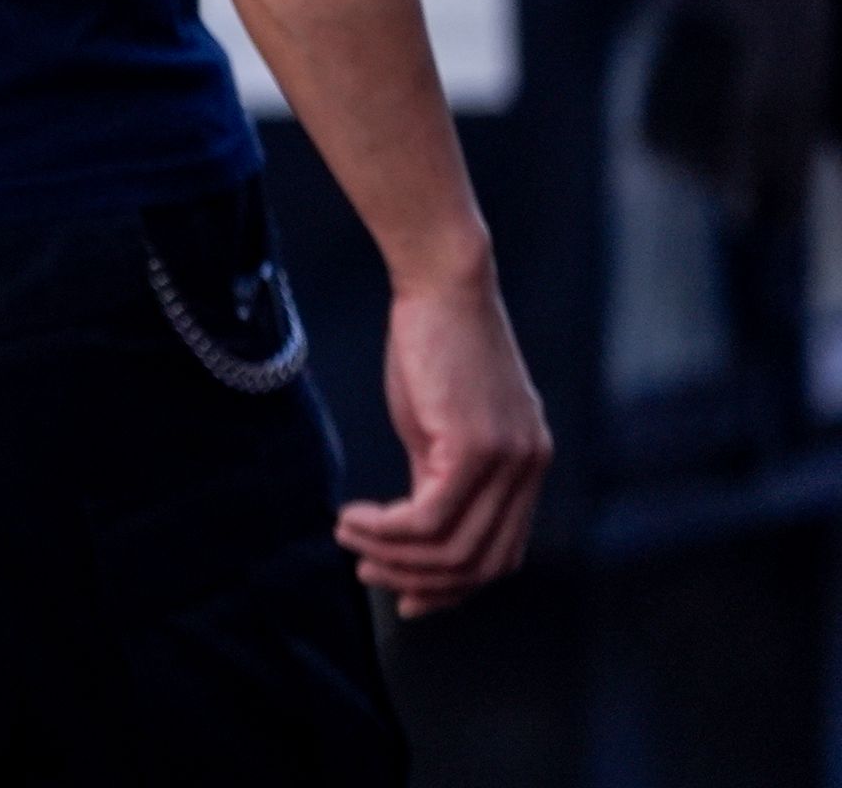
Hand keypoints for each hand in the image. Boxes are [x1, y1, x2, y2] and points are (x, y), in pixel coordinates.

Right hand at [337, 265, 549, 615]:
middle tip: (368, 570)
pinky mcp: (476, 447)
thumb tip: (415, 528)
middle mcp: (529, 471)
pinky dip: (387, 529)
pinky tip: (354, 516)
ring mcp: (509, 462)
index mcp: (527, 467)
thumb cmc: (433, 340)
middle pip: (483, 565)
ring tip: (349, 537)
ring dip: (395, 556)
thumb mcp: (440, 421)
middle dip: (420, 582)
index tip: (405, 596)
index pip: (501, 555)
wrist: (442, 282)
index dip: (453, 588)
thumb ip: (439, 473)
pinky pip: (430, 517)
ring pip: (455, 549)